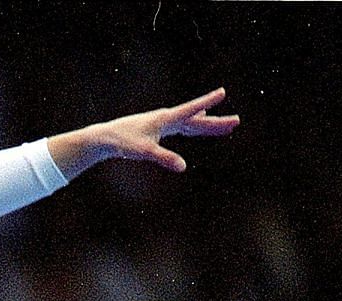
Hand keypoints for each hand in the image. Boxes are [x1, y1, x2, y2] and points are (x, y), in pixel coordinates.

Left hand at [57, 89, 238, 175]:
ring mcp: (163, 123)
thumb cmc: (122, 142)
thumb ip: (165, 158)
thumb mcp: (144, 152)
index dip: (207, 101)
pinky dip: (194, 125)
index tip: (223, 91)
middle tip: (236, 121)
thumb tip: (183, 167)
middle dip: (216, 122)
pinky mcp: (158, 128)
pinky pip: (182, 126)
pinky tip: (199, 120)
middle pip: (197, 120)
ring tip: (227, 126)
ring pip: (191, 123)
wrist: (105, 138)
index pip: (191, 109)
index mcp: (166, 119)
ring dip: (208, 125)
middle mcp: (166, 118)